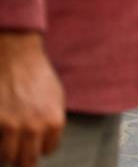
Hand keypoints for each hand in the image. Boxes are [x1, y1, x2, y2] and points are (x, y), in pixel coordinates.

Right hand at [0, 33, 64, 166]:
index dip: (40, 145)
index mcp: (53, 122)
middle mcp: (33, 128)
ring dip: (6, 152)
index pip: (48, 150)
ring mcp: (11, 126)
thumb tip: (47, 142)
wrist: (17, 57)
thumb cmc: (37, 76)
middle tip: (17, 148)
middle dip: (22, 156)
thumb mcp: (56, 98)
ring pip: (6, 157)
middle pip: (26, 161)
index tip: (34, 139)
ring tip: (6, 140)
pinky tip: (0, 129)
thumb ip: (53, 121)